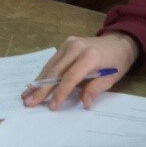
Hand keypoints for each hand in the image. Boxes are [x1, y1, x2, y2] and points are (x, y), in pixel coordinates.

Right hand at [22, 32, 136, 109]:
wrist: (119, 40)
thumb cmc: (118, 61)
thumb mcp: (112, 78)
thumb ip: (95, 89)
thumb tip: (83, 103)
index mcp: (90, 56)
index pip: (71, 77)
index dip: (60, 92)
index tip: (52, 106)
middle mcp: (76, 47)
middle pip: (56, 71)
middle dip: (41, 88)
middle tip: (28, 102)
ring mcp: (69, 43)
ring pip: (51, 65)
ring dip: (38, 81)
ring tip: (26, 95)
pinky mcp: (66, 43)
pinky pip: (53, 61)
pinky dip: (44, 73)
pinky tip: (35, 84)